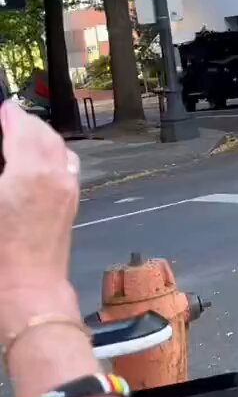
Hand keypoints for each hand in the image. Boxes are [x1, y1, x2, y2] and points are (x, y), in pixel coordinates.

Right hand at [0, 101, 80, 333]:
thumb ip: (2, 163)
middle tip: (6, 120)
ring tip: (17, 138)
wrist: (27, 289)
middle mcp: (57, 174)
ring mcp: (68, 189)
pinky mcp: (71, 204)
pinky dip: (51, 156)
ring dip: (39, 138)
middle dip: (24, 123)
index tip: (1, 107)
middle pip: (43, 133)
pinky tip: (34, 163)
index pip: (22, 125)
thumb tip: (7, 154)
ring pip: (58, 148)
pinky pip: (66, 166)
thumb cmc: (0, 253)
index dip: (9, 114)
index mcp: (31, 169)